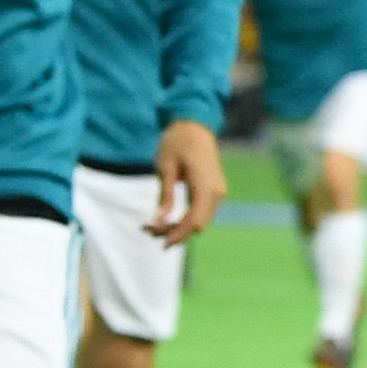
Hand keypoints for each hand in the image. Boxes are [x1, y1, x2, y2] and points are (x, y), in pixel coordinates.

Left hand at [148, 119, 223, 242]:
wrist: (195, 124)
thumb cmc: (178, 141)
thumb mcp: (165, 167)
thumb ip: (165, 195)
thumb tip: (159, 221)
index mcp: (205, 186)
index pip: (194, 221)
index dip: (177, 235)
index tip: (160, 243)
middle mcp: (216, 192)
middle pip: (198, 225)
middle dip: (176, 233)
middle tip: (149, 231)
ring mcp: (218, 192)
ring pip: (200, 221)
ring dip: (180, 227)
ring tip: (154, 226)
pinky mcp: (214, 190)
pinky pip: (201, 212)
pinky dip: (186, 219)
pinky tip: (168, 219)